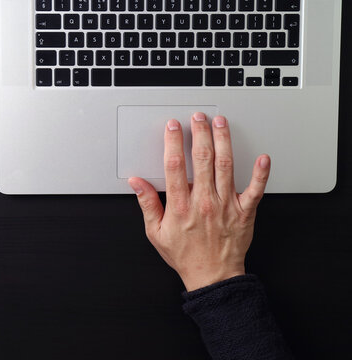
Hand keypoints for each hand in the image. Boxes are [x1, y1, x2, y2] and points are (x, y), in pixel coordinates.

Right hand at [128, 112, 270, 291]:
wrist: (212, 275)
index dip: (173, 142)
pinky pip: (255, 190)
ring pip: (225, 166)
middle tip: (198, 117)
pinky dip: (260, 173)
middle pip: (201, 159)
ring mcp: (225, 205)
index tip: (173, 127)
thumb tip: (137, 183)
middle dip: (199, 133)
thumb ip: (147, 204)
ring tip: (220, 123)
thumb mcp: (155, 232)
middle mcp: (203, 201)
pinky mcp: (244, 211)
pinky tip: (263, 157)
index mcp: (180, 205)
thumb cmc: (185, 254)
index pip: (175, 165)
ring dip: (223, 141)